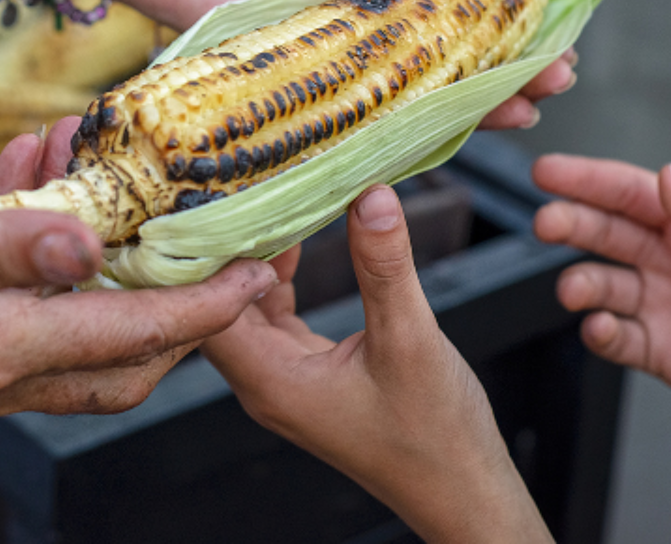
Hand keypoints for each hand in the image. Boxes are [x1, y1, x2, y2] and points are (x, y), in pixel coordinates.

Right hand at [0, 195, 274, 424]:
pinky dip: (43, 247)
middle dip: (182, 296)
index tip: (262, 271)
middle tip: (222, 239)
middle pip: (127, 351)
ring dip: (107, 254)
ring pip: (77, 322)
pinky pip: (19, 302)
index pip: (136, 336)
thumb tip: (88, 241)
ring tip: (106, 173)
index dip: (207, 306)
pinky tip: (29, 180)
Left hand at [65, 0, 569, 129]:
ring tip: (505, 120)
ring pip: (395, 85)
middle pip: (442, 49)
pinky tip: (415, 146)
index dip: (510, 14)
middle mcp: (358, 0)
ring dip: (449, 105)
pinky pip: (328, 105)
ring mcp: (317, 38)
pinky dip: (372, 127)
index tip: (555, 34)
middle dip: (499, 70)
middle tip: (547, 90)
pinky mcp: (270, 64)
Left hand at [203, 187, 551, 543]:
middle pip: (221, 305)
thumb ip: (384, 268)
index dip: (211, 252)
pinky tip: (303, 247)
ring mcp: (288, 382)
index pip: (209, 309)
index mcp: (271, 382)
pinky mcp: (312, 377)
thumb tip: (370, 197)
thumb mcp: (410, 339)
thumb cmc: (433, 432)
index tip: (226, 194)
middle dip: (232, 246)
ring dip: (259, 262)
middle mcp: (267, 383)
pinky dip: (283, 282)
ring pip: (250, 310)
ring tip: (275, 205)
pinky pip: (279, 321)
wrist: (461, 486)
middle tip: (248, 185)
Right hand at [532, 155, 670, 409]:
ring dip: (582, 283)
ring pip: (605, 286)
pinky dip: (602, 333)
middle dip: (573, 224)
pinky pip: (620, 339)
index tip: (547, 171)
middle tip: (546, 222)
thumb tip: (668, 177)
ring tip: (574, 288)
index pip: (632, 193)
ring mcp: (662, 305)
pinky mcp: (661, 351)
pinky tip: (601, 327)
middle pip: (609, 234)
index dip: (588, 180)